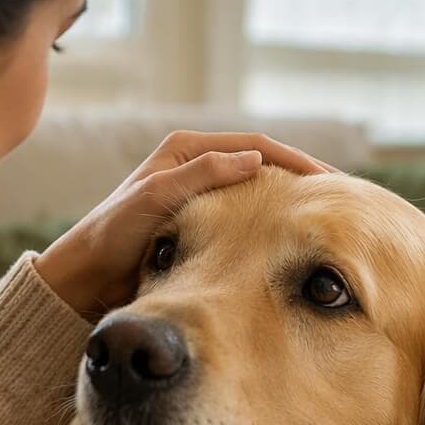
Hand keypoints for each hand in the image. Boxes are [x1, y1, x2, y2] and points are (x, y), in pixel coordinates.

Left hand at [34, 130, 336, 320]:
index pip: (255, 145)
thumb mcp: (153, 200)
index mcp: (185, 150)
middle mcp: (196, 168)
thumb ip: (199, 176)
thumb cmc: (111, 237)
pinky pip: (246, 220)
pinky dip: (272, 227)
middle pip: (263, 166)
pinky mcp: (201, 227)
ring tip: (325, 223)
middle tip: (342, 200)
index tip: (328, 183)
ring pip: (258, 194)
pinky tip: (292, 246)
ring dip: (290, 205)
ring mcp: (201, 198)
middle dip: (301, 180)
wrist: (83, 280)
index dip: (295, 160)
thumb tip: (254, 159)